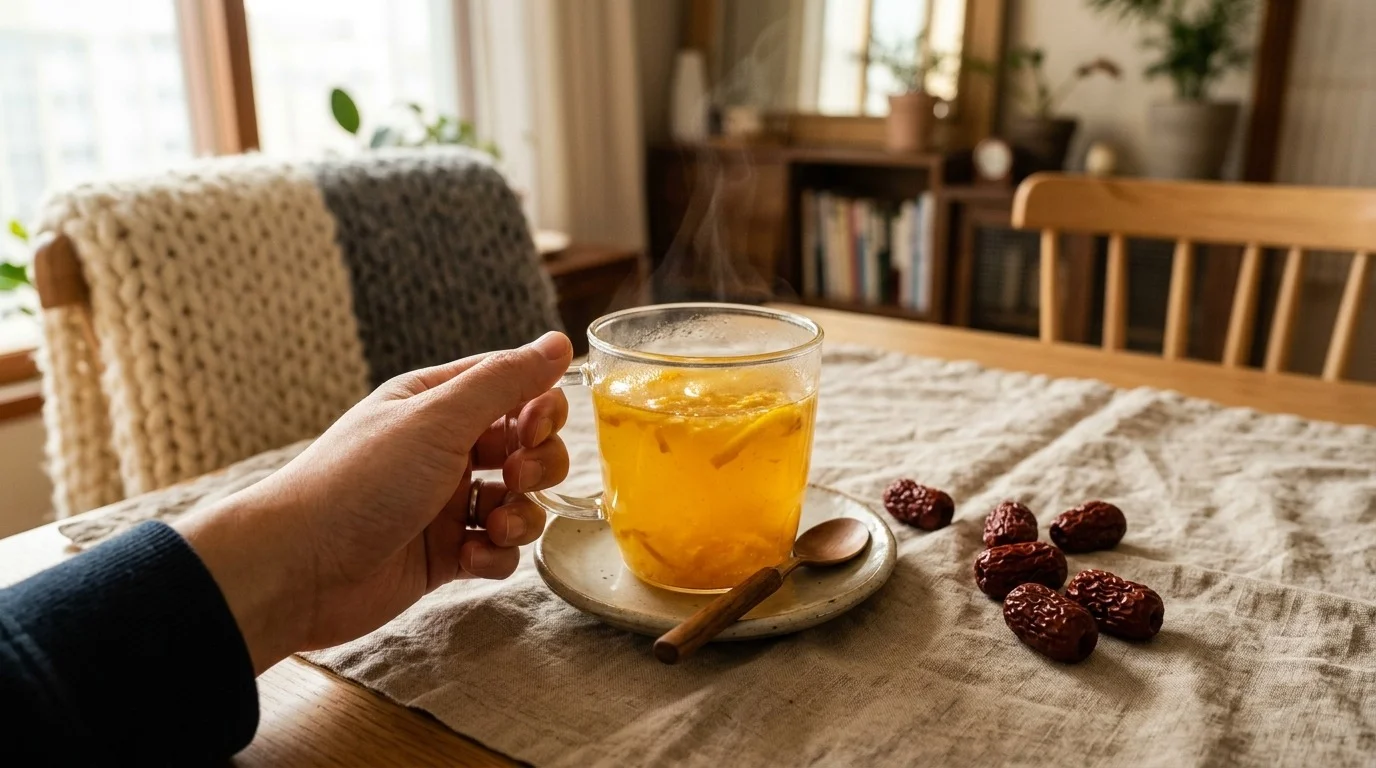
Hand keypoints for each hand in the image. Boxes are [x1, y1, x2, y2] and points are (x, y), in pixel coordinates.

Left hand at [176, 332, 573, 673]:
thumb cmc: (360, 481)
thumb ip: (505, 381)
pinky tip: (471, 558)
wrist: (298, 568)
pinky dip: (496, 554)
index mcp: (436, 404)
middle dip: (537, 464)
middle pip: (525, 447)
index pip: (513, 389)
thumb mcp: (438, 418)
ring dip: (522, 515)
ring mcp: (444, 504)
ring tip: (494, 526)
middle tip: (516, 478)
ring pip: (519, 502)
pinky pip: (497, 550)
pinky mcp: (443, 555)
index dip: (539, 408)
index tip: (534, 429)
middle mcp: (443, 450)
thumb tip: (560, 342)